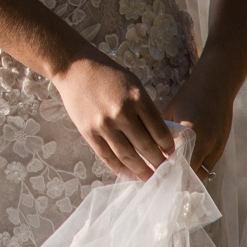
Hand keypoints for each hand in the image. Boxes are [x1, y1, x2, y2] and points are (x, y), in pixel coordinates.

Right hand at [52, 54, 175, 180]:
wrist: (75, 68)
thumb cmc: (108, 75)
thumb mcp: (133, 85)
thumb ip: (145, 109)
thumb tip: (158, 137)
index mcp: (137, 99)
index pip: (159, 131)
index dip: (168, 147)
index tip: (171, 154)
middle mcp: (122, 113)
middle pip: (146, 147)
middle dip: (158, 162)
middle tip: (165, 172)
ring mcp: (104, 124)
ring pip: (127, 156)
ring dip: (141, 170)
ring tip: (149, 178)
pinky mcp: (89, 132)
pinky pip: (107, 156)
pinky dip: (119, 168)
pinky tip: (128, 174)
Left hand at [159, 79, 233, 178]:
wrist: (216, 86)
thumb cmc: (189, 97)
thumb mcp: (170, 113)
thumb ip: (163, 135)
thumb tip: (151, 154)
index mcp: (190, 132)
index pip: (177, 163)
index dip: (166, 173)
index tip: (156, 179)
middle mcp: (206, 142)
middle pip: (190, 173)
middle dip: (177, 179)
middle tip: (164, 182)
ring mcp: (216, 146)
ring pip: (201, 173)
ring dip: (189, 177)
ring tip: (175, 179)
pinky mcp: (222, 147)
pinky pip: (209, 166)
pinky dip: (198, 170)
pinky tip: (188, 170)